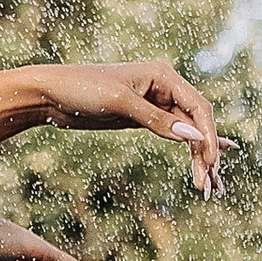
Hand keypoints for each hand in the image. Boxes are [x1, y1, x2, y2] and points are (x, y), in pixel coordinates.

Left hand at [32, 59, 221, 195]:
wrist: (50, 93)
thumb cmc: (81, 89)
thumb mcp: (120, 104)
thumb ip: (156, 120)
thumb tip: (193, 135)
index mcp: (163, 75)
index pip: (198, 107)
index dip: (208, 135)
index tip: (212, 162)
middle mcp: (163, 86)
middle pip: (195, 121)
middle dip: (206, 152)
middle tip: (210, 185)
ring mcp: (153, 102)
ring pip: (185, 131)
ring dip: (197, 155)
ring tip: (207, 185)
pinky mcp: (142, 117)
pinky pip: (171, 133)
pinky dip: (183, 150)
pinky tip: (198, 163)